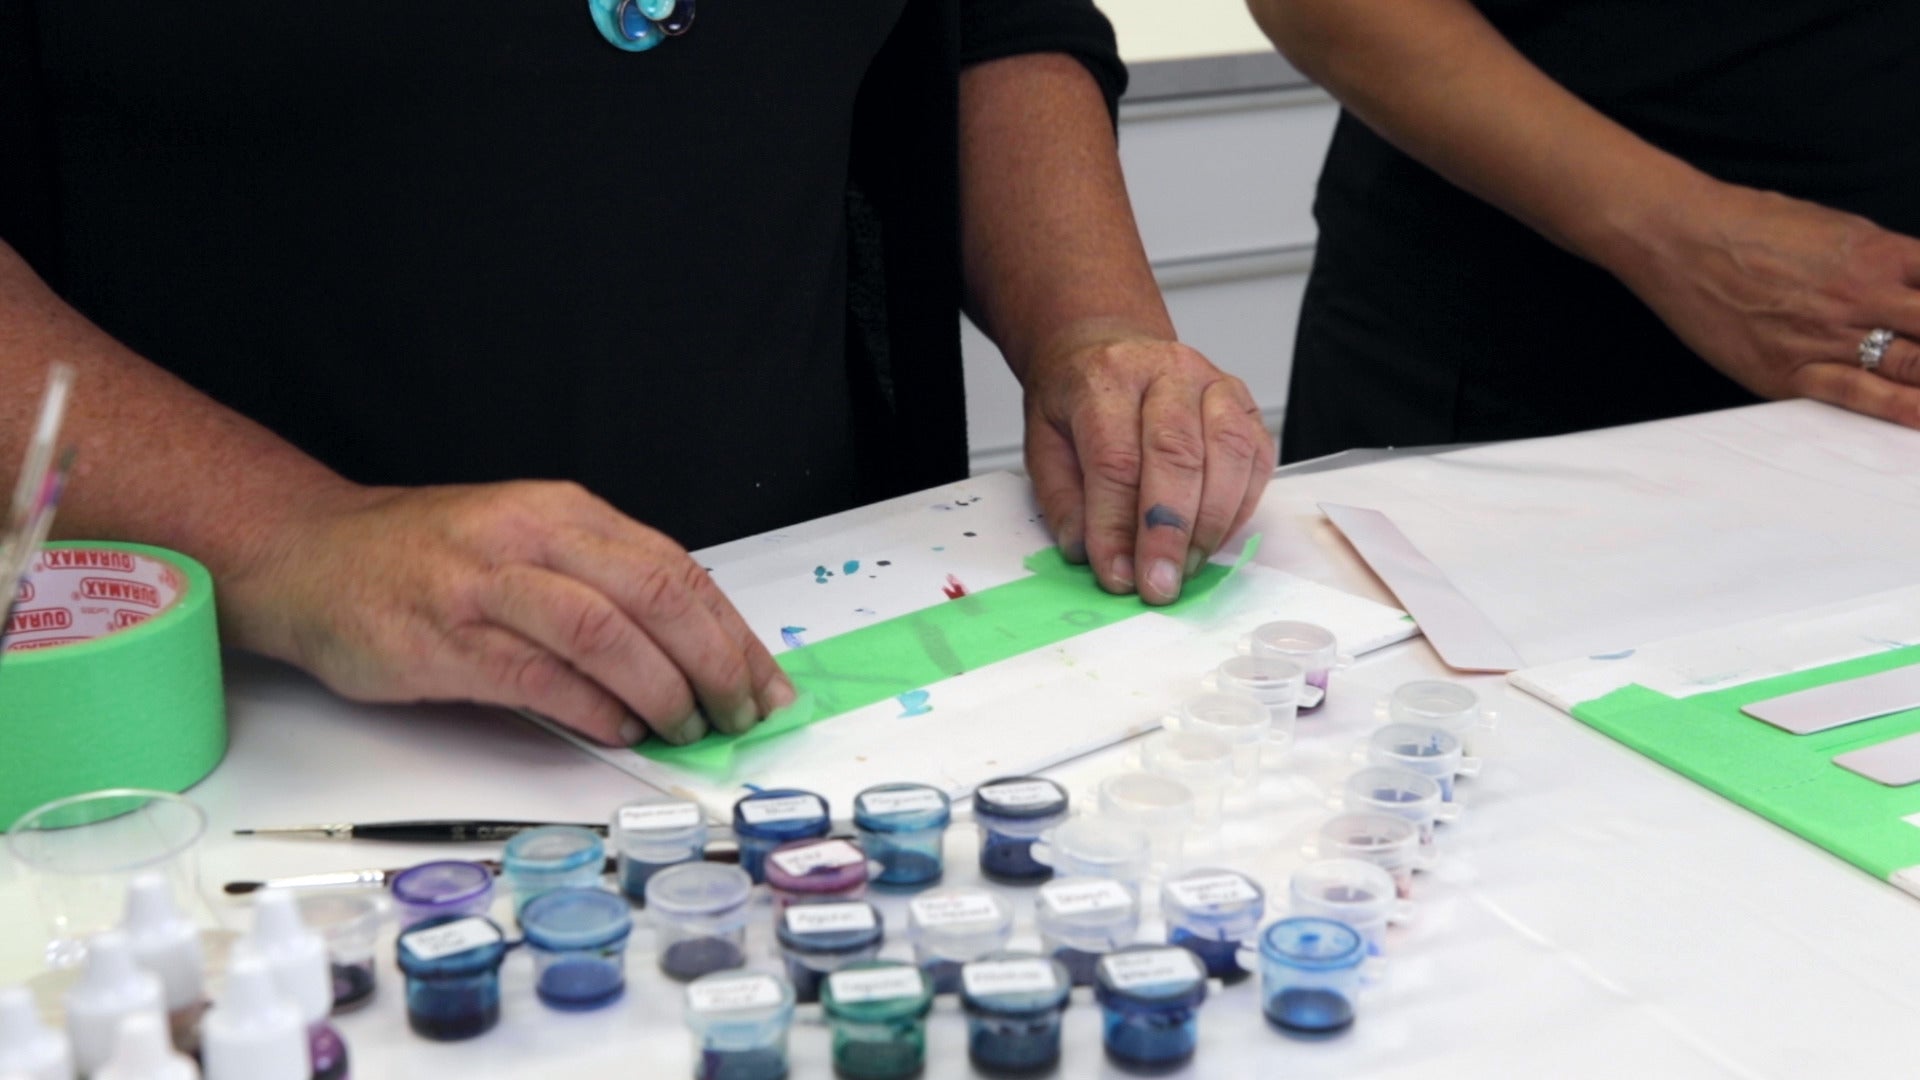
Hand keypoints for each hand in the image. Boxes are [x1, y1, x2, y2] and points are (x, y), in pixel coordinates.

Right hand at [225, 480, 793, 746]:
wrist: (308, 555)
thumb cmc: (427, 559)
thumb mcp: (527, 543)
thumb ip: (600, 587)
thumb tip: (691, 657)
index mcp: (564, 512)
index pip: (675, 568)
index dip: (731, 631)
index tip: (765, 681)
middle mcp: (531, 537)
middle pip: (654, 595)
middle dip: (714, 662)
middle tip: (739, 713)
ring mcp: (485, 585)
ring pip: (604, 632)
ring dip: (660, 688)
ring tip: (686, 726)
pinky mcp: (443, 640)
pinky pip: (537, 675)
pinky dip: (591, 707)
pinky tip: (619, 729)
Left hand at [1022, 327, 1275, 603]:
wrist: (1109, 350)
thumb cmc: (1078, 401)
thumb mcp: (1043, 444)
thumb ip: (1064, 501)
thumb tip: (1088, 554)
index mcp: (1106, 379)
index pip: (1116, 459)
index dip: (1117, 525)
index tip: (1117, 575)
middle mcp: (1167, 372)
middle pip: (1176, 454)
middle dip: (1168, 532)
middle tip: (1159, 584)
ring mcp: (1214, 384)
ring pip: (1227, 454)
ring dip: (1210, 523)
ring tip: (1186, 567)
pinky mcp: (1245, 405)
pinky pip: (1256, 458)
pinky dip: (1240, 507)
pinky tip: (1214, 538)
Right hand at [1608, 181, 1919, 426]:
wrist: (1679, 236)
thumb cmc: (1750, 226)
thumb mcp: (1833, 227)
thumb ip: (1883, 259)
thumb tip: (1911, 283)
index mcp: (1881, 253)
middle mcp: (1865, 295)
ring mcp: (1828, 335)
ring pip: (1915, 367)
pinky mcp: (1789, 370)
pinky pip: (1857, 396)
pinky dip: (1901, 411)